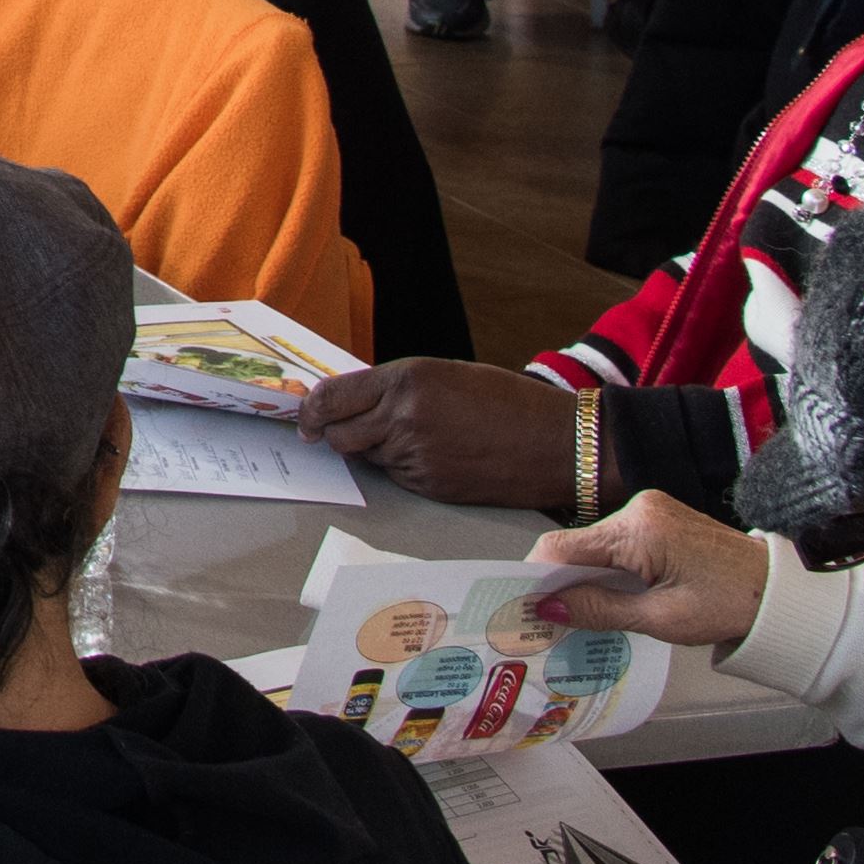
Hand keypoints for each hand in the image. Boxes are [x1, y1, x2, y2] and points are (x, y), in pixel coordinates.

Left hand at [298, 356, 583, 505]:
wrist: (557, 444)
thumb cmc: (509, 402)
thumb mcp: (447, 376)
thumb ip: (399, 388)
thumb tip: (356, 402)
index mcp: (407, 379)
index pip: (334, 396)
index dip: (313, 409)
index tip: (306, 417)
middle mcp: (403, 417)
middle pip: (340, 434)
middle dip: (337, 433)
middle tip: (339, 432)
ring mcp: (415, 456)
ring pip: (369, 457)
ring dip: (376, 450)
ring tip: (416, 438)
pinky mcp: (429, 487)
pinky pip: (397, 477)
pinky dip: (403, 468)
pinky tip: (436, 457)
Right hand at [523, 490, 773, 651]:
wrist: (779, 593)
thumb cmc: (730, 606)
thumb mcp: (662, 619)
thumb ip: (601, 610)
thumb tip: (548, 607)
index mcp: (639, 529)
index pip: (563, 547)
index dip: (537, 577)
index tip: (522, 607)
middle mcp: (639, 509)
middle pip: (577, 545)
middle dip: (562, 582)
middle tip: (548, 620)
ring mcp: (650, 510)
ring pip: (596, 545)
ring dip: (587, 578)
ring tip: (581, 616)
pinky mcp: (660, 518)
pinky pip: (618, 543)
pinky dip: (609, 569)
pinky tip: (611, 598)